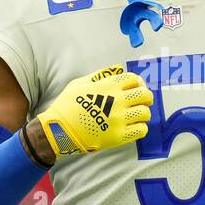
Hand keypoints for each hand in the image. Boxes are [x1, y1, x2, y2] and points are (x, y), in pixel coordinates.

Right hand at [35, 65, 152, 157]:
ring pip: (145, 113)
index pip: (134, 79)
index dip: (138, 82)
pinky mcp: (119, 136)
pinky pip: (141, 130)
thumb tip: (117, 68)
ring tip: (136, 115)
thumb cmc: (67, 106)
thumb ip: (100, 75)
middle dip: (146, 97)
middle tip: (143, 101)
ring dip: (143, 113)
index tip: (137, 87)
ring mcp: (119, 119)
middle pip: (144, 95)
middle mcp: (117, 101)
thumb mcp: (79, 84)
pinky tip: (133, 127)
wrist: (58, 130)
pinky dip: (140, 127)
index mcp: (108, 86)